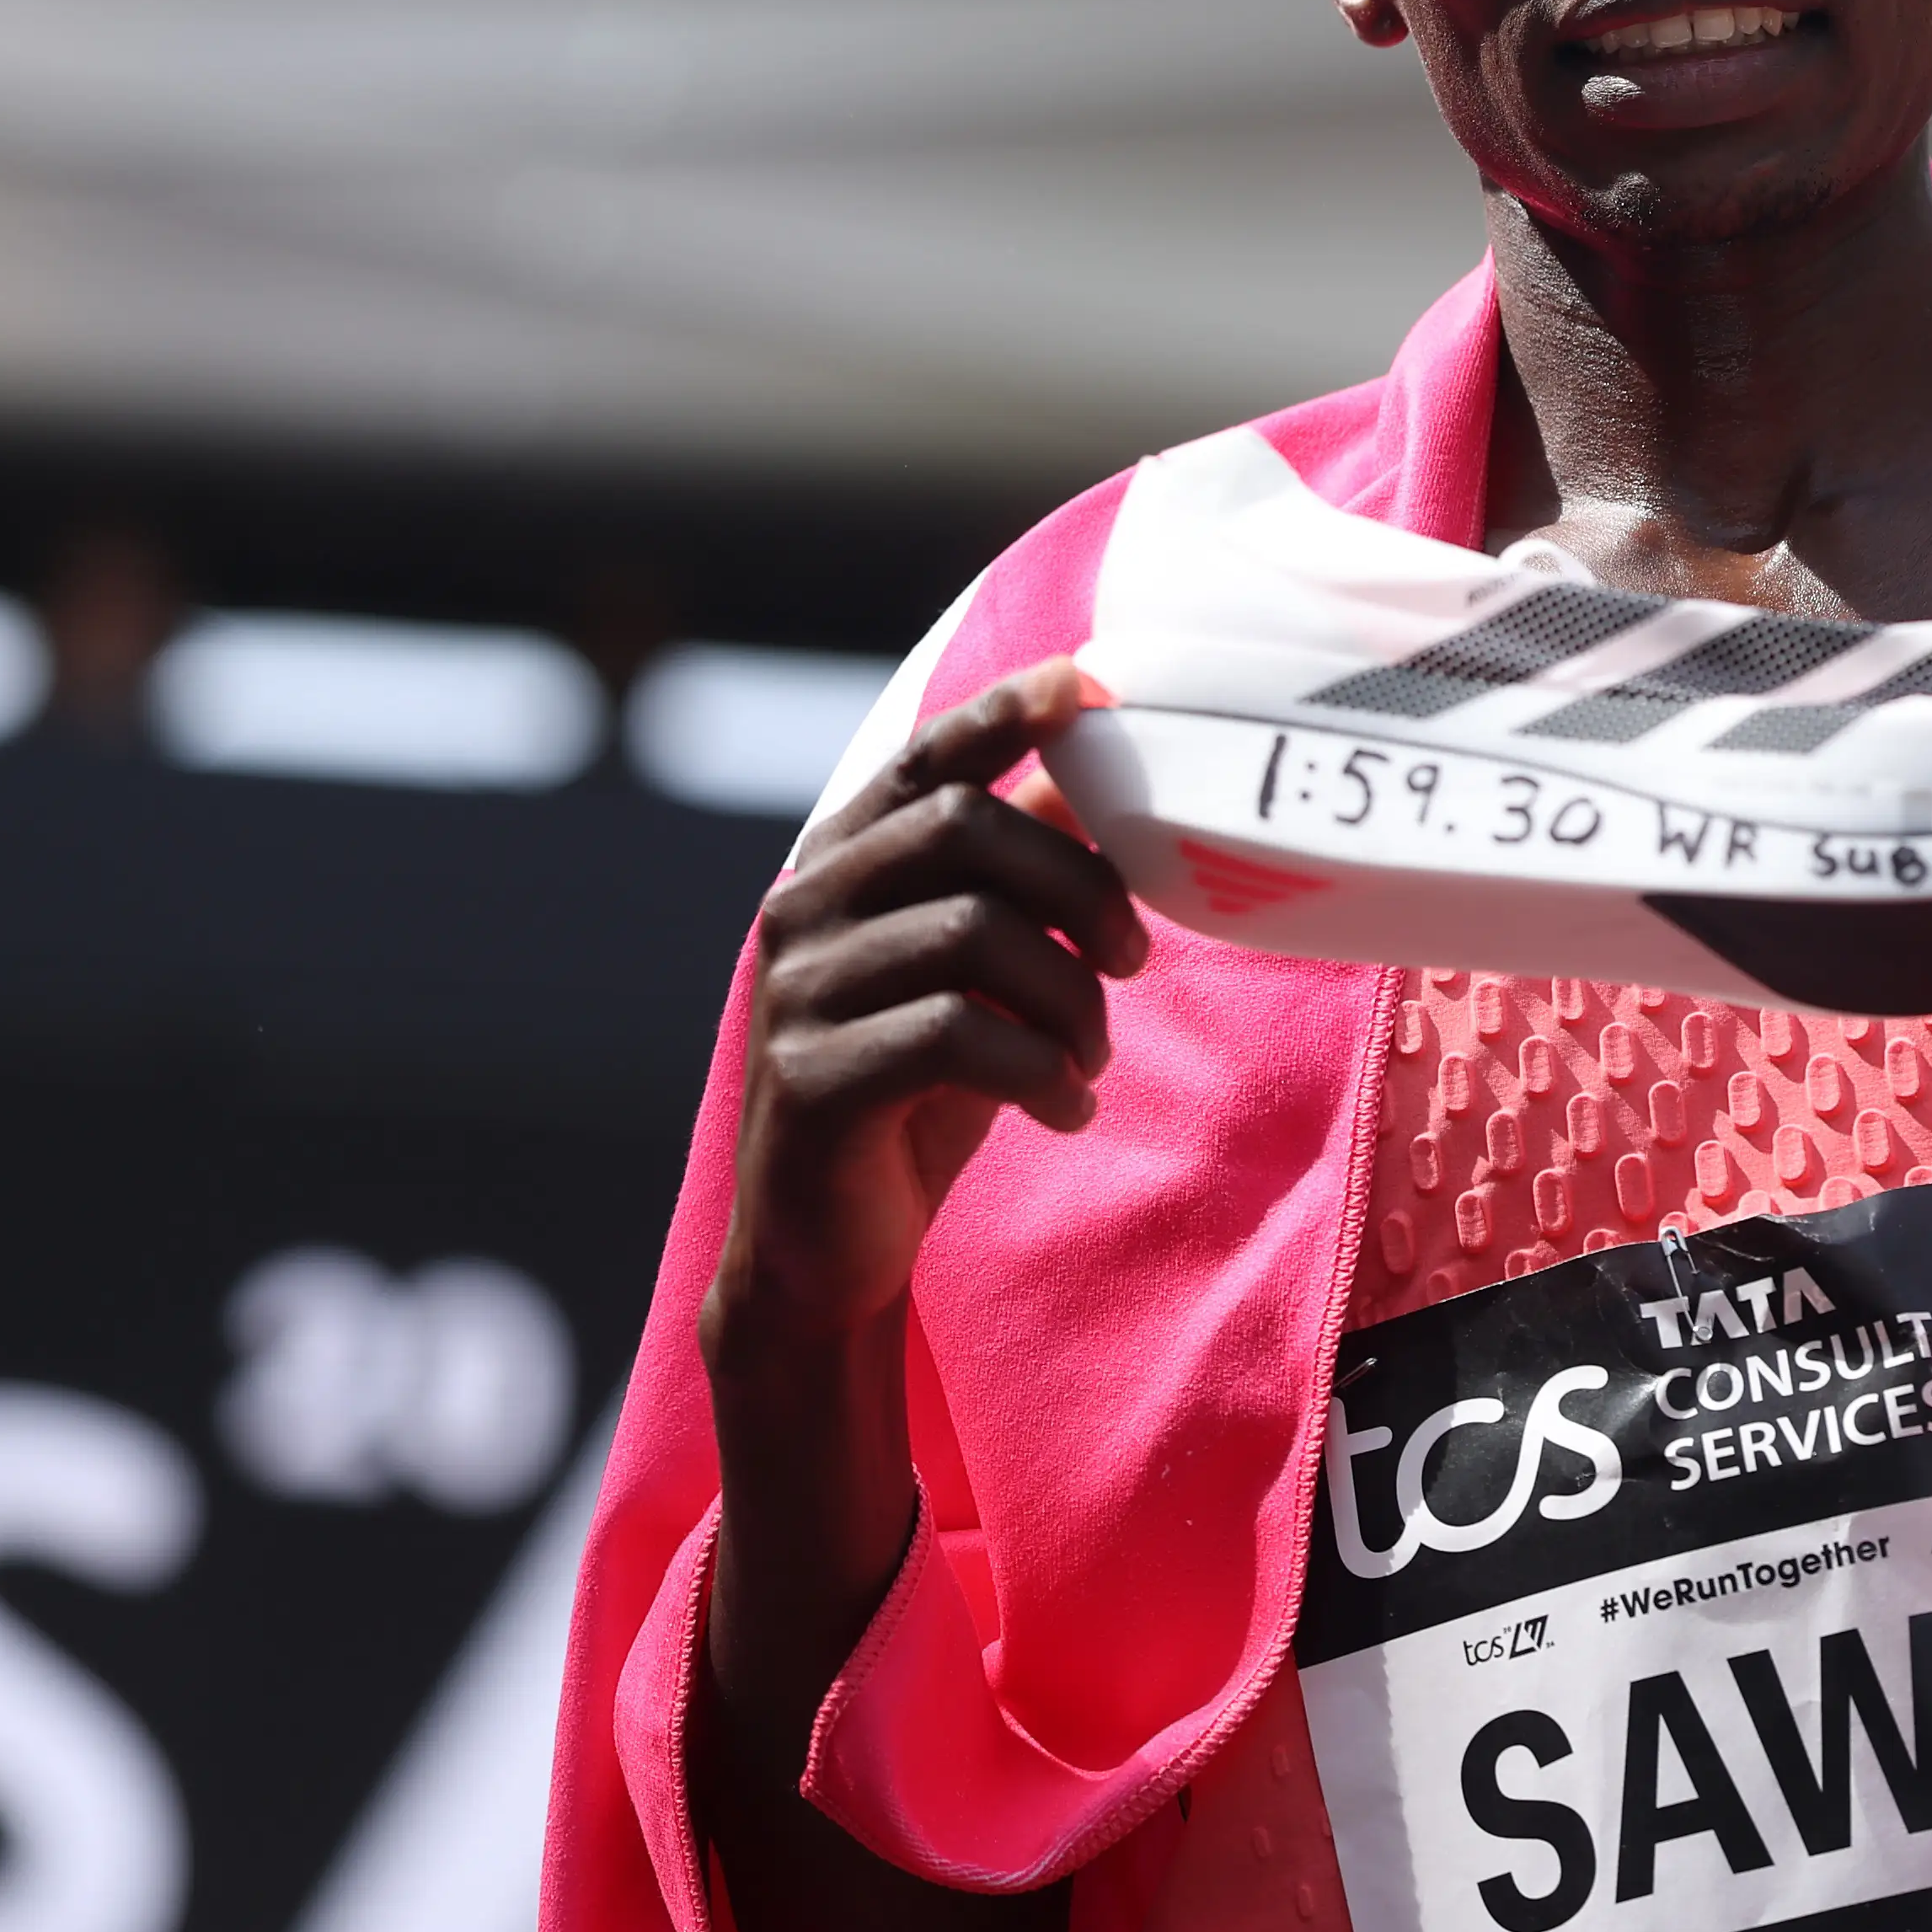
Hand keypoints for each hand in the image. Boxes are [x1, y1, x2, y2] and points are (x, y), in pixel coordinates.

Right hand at [708, 659, 1149, 1352]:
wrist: (824, 1247)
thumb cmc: (916, 1089)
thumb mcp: (974, 970)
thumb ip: (1015, 873)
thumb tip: (1092, 772)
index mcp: (841, 864)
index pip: (923, 758)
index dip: (1004, 714)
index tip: (1090, 683)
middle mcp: (802, 907)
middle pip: (965, 832)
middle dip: (1079, 887)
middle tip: (1135, 962)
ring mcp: (796, 991)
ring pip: (973, 935)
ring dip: (1070, 1000)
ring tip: (1091, 1060)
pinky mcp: (811, 1078)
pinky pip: (955, 1036)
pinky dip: (1040, 1071)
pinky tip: (1067, 1110)